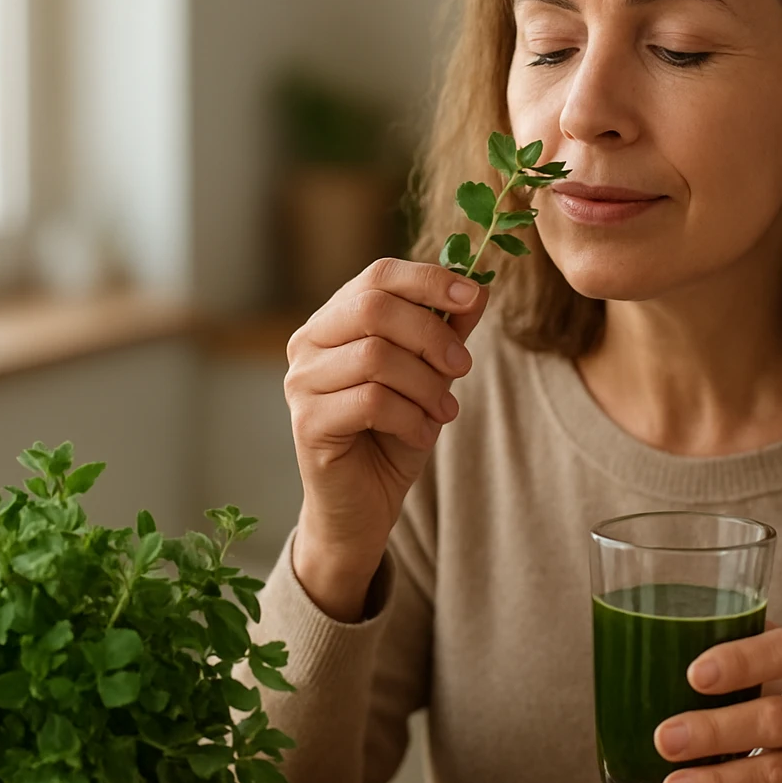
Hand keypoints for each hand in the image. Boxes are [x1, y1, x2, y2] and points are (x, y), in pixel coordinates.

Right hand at [284, 258, 488, 618]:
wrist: (364, 506)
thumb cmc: (393, 433)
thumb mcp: (429, 375)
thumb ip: (447, 332)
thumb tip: (479, 288)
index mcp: (333, 320)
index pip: (377, 276)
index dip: (429, 280)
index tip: (473, 297)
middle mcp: (307, 344)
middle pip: (374, 308)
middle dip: (432, 335)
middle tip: (463, 367)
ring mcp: (301, 383)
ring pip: (376, 357)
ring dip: (426, 384)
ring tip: (443, 410)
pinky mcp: (307, 424)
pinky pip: (372, 402)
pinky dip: (411, 417)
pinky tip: (422, 433)